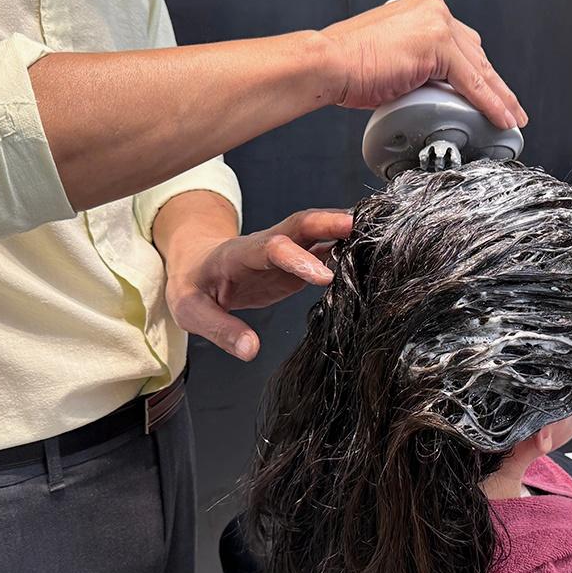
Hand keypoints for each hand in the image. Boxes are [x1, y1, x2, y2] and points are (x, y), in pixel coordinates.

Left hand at [163, 207, 352, 361]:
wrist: (195, 268)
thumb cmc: (192, 288)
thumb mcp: (192, 313)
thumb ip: (221, 329)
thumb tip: (251, 350)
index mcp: (237, 254)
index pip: (270, 249)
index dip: (297, 259)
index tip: (322, 277)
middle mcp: (265, 245)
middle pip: (299, 225)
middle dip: (328, 223)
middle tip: (360, 226)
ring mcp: (284, 252)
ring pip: (316, 233)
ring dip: (344, 231)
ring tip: (379, 235)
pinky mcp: (297, 264)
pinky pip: (324, 251)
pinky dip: (348, 250)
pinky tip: (371, 255)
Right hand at [320, 0, 526, 129]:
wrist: (328, 63)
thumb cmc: (350, 67)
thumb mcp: (396, 60)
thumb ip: (420, 65)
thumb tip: (435, 88)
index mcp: (425, 7)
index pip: (463, 45)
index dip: (482, 73)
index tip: (494, 92)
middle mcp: (434, 9)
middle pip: (476, 55)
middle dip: (496, 86)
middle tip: (511, 109)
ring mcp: (437, 23)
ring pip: (480, 68)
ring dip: (500, 98)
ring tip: (512, 119)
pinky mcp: (437, 43)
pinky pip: (472, 81)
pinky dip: (489, 103)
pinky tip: (501, 118)